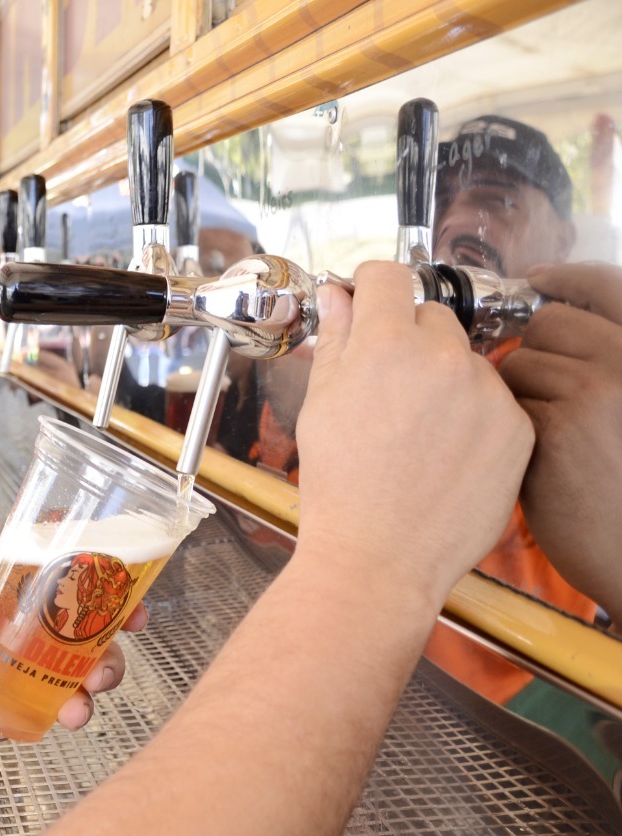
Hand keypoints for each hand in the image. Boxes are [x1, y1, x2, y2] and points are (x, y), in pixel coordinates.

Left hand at [0, 569, 141, 731]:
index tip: (135, 615)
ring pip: (72, 688)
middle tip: (99, 677)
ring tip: (74, 714)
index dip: (114, 602)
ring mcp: (23, 673)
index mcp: (23, 596)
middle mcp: (34, 635)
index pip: (79, 594)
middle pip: (89, 648)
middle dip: (109, 663)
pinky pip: (32, 720)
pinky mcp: (4, 707)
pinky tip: (17, 729)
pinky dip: (34, 727)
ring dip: (83, 702)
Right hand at [294, 261, 532, 608]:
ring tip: (417, 435)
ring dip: (445, 381)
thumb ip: (336, 340)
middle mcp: (442, 358)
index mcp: (383, 346)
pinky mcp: (516, 426)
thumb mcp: (320, 407)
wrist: (379, 557)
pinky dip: (473, 419)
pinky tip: (444, 454)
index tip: (370, 298)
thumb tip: (340, 296)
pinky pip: (495, 402)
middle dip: (409, 341)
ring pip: (466, 361)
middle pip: (432, 317)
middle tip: (388, 391)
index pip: (388, 276)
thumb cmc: (341, 490)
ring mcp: (486, 392)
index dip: (373, 285)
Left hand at [505, 262, 621, 621]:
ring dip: (512, 395)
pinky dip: (501, 428)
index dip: (567, 277)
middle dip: (531, 352)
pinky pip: (502, 404)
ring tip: (542, 440)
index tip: (539, 278)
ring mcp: (594, 392)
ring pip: (517, 365)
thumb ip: (600, 362)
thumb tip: (547, 313)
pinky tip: (529, 460)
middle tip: (539, 393)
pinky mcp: (553, 427)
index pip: (604, 286)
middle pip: (547, 322)